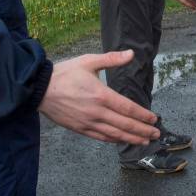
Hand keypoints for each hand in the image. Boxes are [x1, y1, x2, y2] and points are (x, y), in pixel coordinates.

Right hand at [38, 51, 160, 143]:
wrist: (39, 89)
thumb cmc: (65, 73)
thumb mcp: (88, 61)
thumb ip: (111, 59)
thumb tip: (131, 54)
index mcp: (101, 95)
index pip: (128, 108)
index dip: (143, 116)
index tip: (154, 119)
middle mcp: (97, 112)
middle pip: (125, 124)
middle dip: (143, 130)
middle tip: (156, 134)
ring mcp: (88, 122)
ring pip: (115, 134)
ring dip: (132, 139)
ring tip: (145, 141)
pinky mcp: (80, 129)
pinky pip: (101, 138)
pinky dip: (114, 140)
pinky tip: (123, 141)